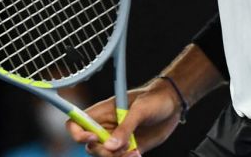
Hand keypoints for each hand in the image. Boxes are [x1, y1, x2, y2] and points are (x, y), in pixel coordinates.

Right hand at [66, 81, 182, 155]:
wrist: (174, 104)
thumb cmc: (155, 99)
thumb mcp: (140, 110)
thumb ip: (125, 127)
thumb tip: (110, 146)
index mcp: (102, 112)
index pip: (76, 123)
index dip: (78, 133)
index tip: (93, 138)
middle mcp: (106, 127)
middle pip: (90, 146)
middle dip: (102, 152)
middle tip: (120, 149)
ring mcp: (116, 139)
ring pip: (105, 156)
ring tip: (134, 152)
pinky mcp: (128, 148)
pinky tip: (138, 155)